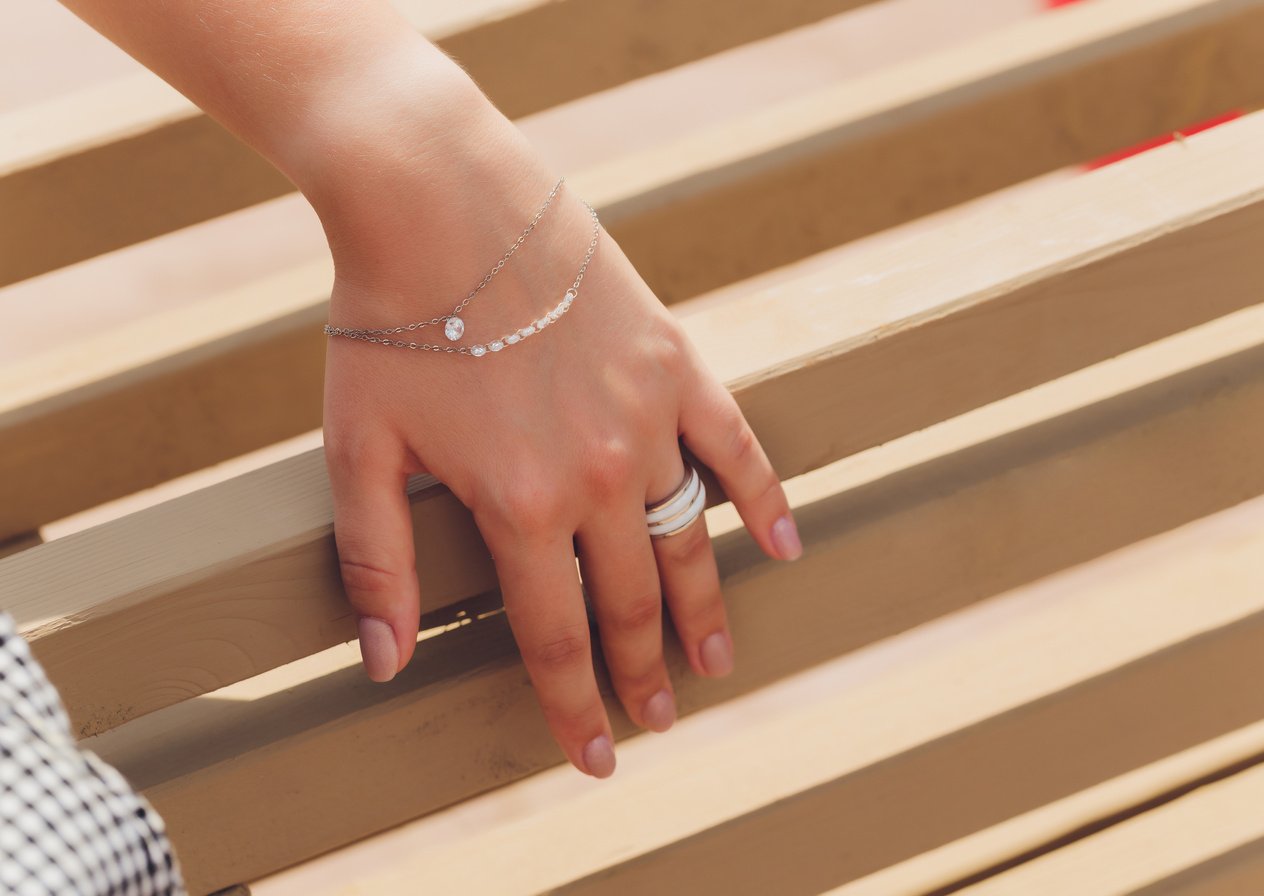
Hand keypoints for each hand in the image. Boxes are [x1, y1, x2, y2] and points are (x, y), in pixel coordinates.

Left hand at [315, 67, 802, 778]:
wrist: (440, 198)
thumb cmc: (390, 322)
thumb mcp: (359, 448)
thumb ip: (378, 562)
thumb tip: (384, 663)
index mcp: (519, 503)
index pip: (556, 635)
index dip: (576, 706)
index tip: (596, 756)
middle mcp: (596, 473)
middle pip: (629, 600)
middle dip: (644, 672)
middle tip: (659, 720)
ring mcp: (647, 418)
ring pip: (686, 539)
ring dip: (704, 608)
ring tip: (718, 660)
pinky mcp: (675, 364)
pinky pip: (736, 447)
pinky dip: (764, 500)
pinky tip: (784, 545)